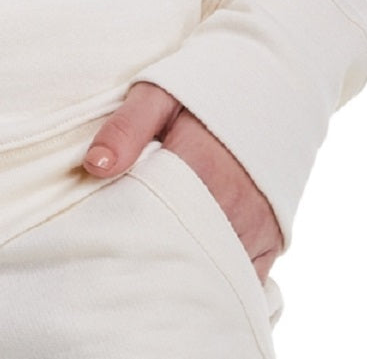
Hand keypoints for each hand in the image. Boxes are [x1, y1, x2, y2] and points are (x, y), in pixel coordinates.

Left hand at [83, 80, 284, 284]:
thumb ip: (126, 128)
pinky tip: (187, 269)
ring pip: (212, 268)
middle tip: (119, 256)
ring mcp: (258, 226)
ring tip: (150, 262)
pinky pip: (241, 277)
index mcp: (202, 166)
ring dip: (182, 268)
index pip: (153, 215)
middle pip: (182, 249)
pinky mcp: (272, 241)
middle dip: (150, 256)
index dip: (124, 228)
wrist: (269, 90)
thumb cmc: (204, 89)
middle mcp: (236, 204)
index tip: (102, 232)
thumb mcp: (157, 94)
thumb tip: (94, 165)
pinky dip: (213, 278)